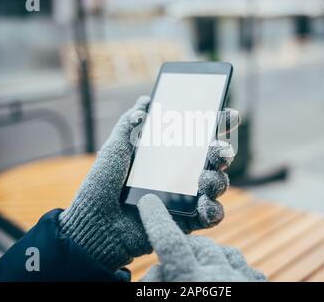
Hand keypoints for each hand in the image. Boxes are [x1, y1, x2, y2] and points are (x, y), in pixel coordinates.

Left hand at [58, 96, 239, 270]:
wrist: (95, 222)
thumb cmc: (102, 184)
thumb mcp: (114, 149)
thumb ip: (129, 124)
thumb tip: (144, 101)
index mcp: (167, 154)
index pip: (198, 136)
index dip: (217, 124)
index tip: (227, 115)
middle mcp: (181, 174)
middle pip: (214, 159)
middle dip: (223, 152)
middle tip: (219, 151)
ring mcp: (186, 197)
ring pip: (217, 184)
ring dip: (218, 179)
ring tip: (205, 180)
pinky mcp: (187, 220)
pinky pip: (211, 215)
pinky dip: (214, 210)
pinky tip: (205, 204)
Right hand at [138, 194, 265, 281]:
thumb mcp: (166, 299)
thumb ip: (156, 282)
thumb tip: (154, 269)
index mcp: (189, 279)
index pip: (169, 240)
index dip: (156, 219)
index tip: (148, 200)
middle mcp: (218, 275)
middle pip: (201, 244)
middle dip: (189, 247)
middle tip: (182, 261)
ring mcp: (240, 277)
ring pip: (225, 252)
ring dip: (213, 257)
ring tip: (204, 271)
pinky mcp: (257, 284)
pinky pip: (246, 268)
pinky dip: (234, 269)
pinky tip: (228, 278)